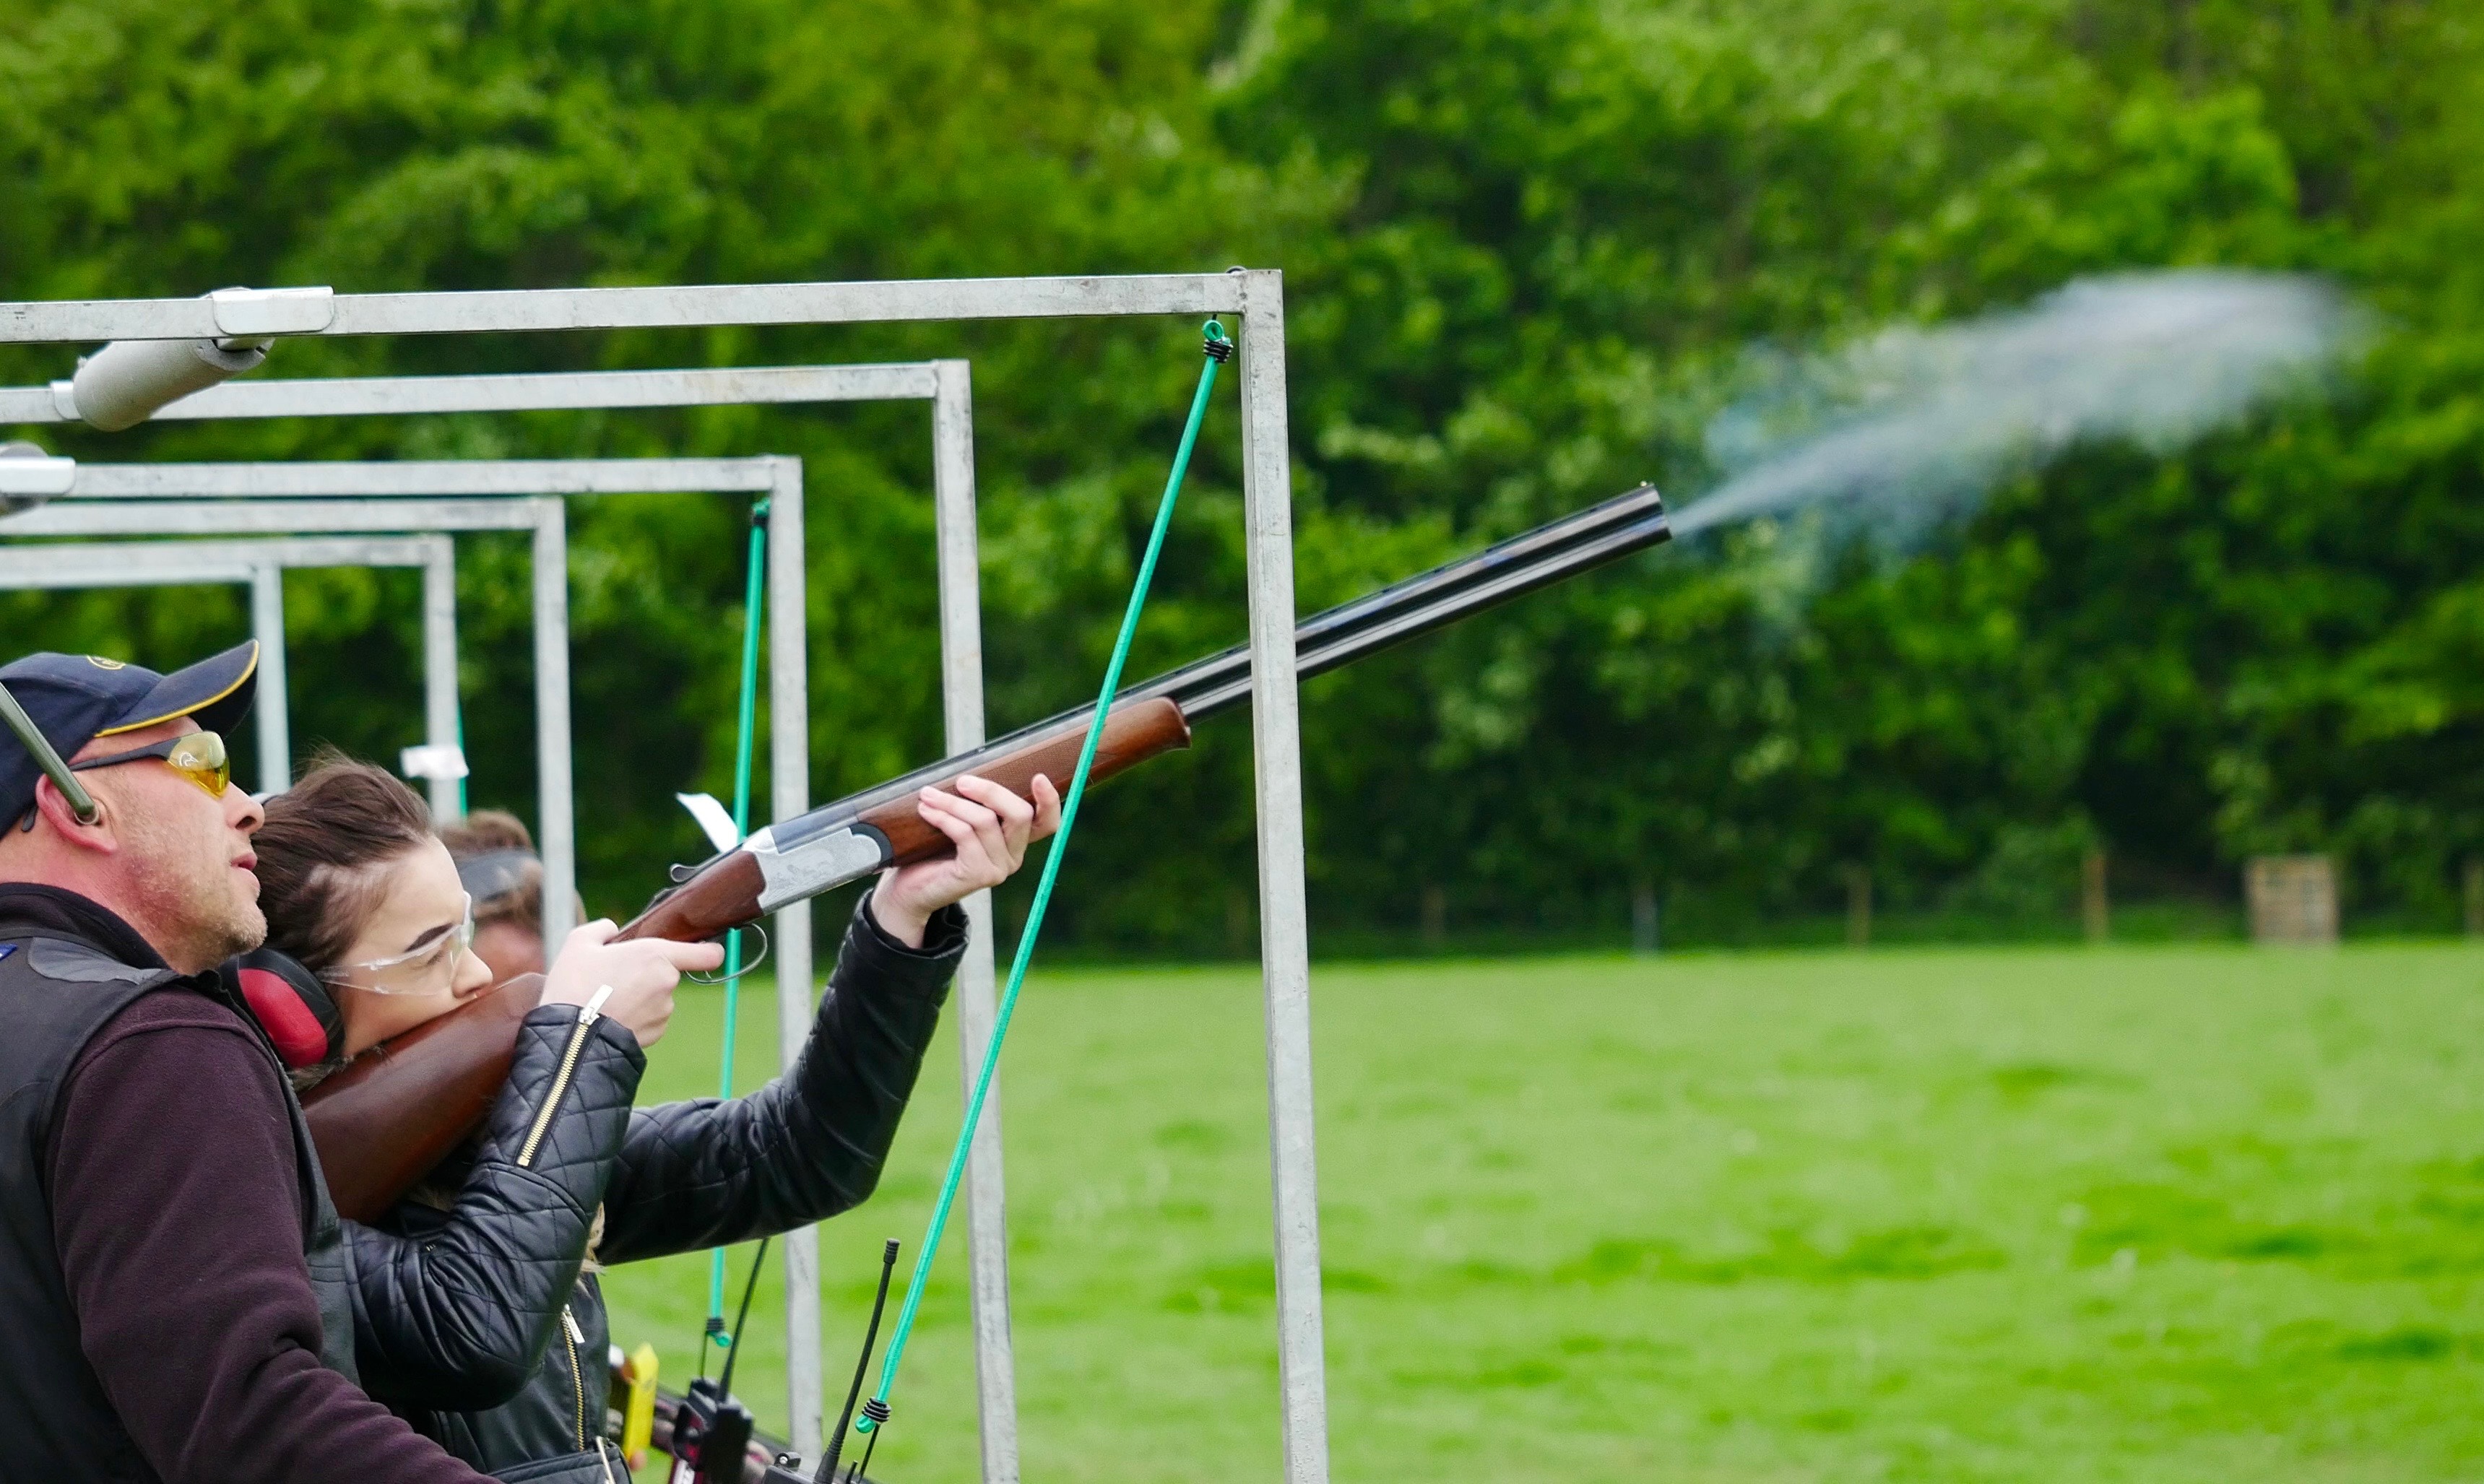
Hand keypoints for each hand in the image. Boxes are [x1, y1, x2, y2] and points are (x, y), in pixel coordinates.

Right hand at [540, 919, 724, 1047]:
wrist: (570, 1038)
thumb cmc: (575, 986)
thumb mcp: (579, 943)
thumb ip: (602, 929)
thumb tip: (613, 929)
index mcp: (656, 955)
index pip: (707, 954)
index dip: (708, 951)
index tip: (705, 951)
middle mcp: (667, 982)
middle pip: (668, 973)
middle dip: (647, 974)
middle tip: (614, 978)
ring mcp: (664, 1010)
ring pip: (658, 997)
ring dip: (641, 997)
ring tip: (608, 1000)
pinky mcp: (657, 1033)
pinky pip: (651, 1018)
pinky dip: (637, 1017)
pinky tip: (612, 1017)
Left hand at [870, 773, 1061, 947]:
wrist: (911, 891)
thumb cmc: (933, 852)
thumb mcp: (961, 823)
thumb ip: (975, 805)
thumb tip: (969, 774)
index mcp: (1015, 842)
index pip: (1047, 823)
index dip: (1049, 801)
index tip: (1038, 777)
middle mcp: (1014, 857)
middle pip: (1020, 814)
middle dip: (990, 791)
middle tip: (962, 781)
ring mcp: (999, 868)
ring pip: (986, 821)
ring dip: (953, 802)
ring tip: (928, 795)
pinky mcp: (979, 875)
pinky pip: (965, 834)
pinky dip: (944, 817)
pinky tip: (926, 811)